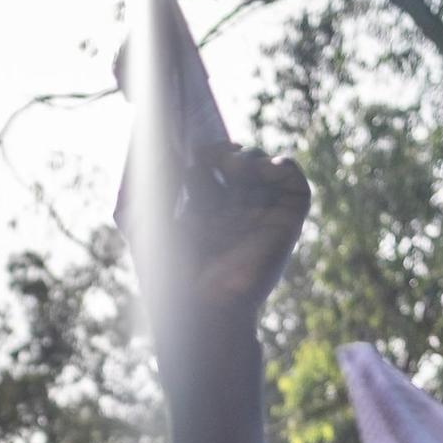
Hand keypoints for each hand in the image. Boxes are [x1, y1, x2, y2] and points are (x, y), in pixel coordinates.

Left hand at [130, 145, 310, 328]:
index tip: (191, 150)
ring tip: (233, 166)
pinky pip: (296, 186)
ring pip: (266, 170)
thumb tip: (160, 137)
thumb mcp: (145, 217)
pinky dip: (284, 166)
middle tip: (213, 157)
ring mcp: (261, 219)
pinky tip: (263, 169)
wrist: (199, 305)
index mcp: (203, 215)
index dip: (204, 153)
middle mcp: (234, 216)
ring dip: (252, 157)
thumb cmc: (168, 271)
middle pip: (238, 165)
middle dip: (226, 152)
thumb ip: (151, 176)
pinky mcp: (286, 225)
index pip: (209, 170)